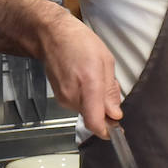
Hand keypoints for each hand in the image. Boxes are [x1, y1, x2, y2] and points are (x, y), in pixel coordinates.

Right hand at [39, 12, 122, 138]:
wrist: (51, 36)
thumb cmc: (78, 42)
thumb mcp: (106, 60)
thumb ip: (111, 90)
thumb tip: (115, 113)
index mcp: (89, 83)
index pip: (95, 122)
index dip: (107, 131)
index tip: (116, 130)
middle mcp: (73, 95)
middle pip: (94, 116)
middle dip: (104, 108)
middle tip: (106, 86)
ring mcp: (64, 98)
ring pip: (86, 110)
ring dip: (94, 101)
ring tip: (92, 77)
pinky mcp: (59, 98)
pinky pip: (78, 104)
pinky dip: (85, 97)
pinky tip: (83, 79)